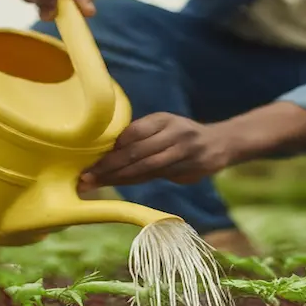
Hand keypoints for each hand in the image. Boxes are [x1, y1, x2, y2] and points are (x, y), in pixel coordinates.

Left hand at [79, 113, 233, 190]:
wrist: (220, 144)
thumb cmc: (183, 134)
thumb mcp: (165, 125)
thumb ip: (141, 134)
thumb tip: (109, 148)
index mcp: (163, 120)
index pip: (132, 134)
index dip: (111, 148)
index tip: (89, 158)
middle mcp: (173, 135)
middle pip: (136, 153)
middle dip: (108, 166)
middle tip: (86, 177)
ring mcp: (182, 153)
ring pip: (145, 168)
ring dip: (118, 178)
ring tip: (96, 183)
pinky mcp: (187, 170)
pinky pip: (155, 177)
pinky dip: (133, 181)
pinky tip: (117, 184)